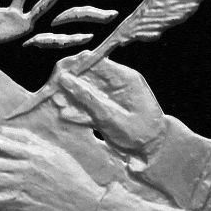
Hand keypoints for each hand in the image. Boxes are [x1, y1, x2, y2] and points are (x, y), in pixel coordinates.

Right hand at [52, 54, 167, 154]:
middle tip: (53, 95)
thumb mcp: (110, 116)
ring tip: (58, 107)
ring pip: (88, 92)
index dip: (75, 67)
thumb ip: (87, 98)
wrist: (157, 149)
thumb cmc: (139, 131)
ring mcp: (115, 96)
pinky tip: (67, 116)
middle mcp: (119, 83)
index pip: (95, 62)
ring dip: (72, 99)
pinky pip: (93, 105)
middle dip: (70, 85)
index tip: (57, 75)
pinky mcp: (112, 108)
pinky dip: (81, 110)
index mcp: (124, 78)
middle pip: (89, 76)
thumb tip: (65, 79)